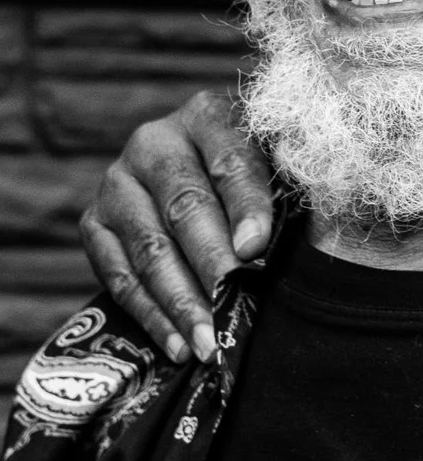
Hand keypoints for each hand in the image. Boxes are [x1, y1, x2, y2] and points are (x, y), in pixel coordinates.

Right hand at [78, 89, 273, 363]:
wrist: (207, 165)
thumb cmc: (265, 165)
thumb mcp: (284, 160)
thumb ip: (291, 184)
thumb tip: (270, 242)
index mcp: (209, 115)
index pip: (230, 162)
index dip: (245, 207)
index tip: (257, 250)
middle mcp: (153, 142)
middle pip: (185, 209)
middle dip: (213, 265)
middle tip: (235, 307)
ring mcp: (117, 183)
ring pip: (149, 248)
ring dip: (182, 302)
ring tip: (211, 342)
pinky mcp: (94, 223)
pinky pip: (119, 276)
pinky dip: (152, 315)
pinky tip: (179, 345)